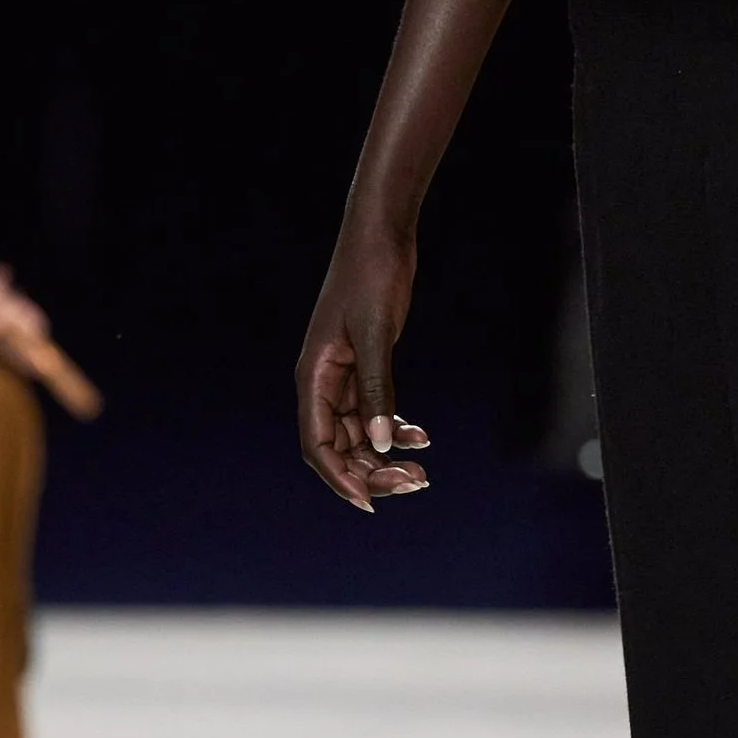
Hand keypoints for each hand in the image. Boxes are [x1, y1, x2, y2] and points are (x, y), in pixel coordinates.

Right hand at [297, 216, 431, 511]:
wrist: (381, 234)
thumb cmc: (372, 276)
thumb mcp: (377, 332)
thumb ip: (378, 388)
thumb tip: (382, 445)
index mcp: (314, 377)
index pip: (317, 445)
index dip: (340, 478)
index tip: (371, 502)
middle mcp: (323, 382)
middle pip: (339, 446)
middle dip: (372, 472)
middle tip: (416, 483)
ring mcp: (344, 375)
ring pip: (360, 433)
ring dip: (386, 456)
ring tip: (423, 473)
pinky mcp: (365, 365)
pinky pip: (375, 411)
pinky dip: (395, 429)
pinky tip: (422, 438)